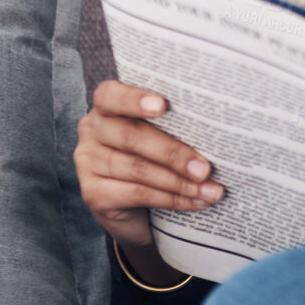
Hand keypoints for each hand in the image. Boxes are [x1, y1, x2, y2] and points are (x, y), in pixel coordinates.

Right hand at [75, 80, 224, 250]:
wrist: (136, 209)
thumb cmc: (154, 158)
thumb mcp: (160, 135)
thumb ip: (173, 125)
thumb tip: (216, 129)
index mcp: (107, 106)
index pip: (111, 95)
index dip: (135, 99)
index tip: (163, 106)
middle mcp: (92, 130)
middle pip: (132, 137)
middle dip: (173, 153)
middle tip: (205, 168)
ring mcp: (88, 163)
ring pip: (138, 169)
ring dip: (180, 182)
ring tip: (210, 190)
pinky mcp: (92, 193)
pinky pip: (138, 194)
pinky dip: (172, 199)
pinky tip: (196, 201)